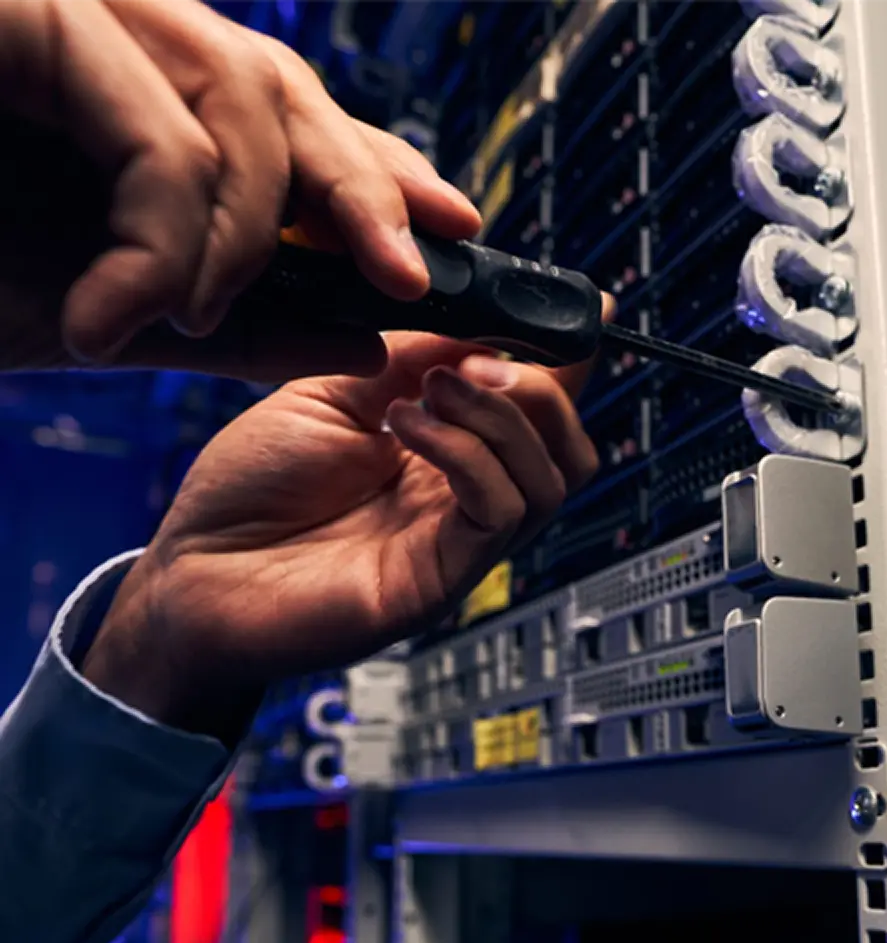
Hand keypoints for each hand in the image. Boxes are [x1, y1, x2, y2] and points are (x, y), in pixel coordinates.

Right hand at [0, 0, 479, 377]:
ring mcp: (66, 17)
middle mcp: (105, 39)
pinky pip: (151, 128)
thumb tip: (358, 332)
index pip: (282, 114)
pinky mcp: (29, 21)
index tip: (452, 232)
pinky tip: (117, 313)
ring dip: (238, 239)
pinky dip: (162, 239)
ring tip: (179, 319)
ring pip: (234, 95)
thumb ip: (233, 319)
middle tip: (410, 279)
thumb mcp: (109, 317)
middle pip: (280, 84)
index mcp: (130, 101)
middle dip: (361, 187)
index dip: (373, 168)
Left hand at [82, 336, 598, 742]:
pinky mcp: (440, 578)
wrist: (194, 572)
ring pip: (549, 479)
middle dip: (541, 385)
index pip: (535, 409)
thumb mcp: (331, 393)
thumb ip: (408, 360)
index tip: (580, 307)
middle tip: (476, 359)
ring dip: (501, 415)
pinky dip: (467, 454)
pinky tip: (405, 427)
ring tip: (430, 388)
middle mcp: (460, 498)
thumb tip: (481, 326)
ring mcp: (455, 542)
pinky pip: (500, 511)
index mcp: (443, 453)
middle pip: (566, 448)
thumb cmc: (250, 489)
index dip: (563, 359)